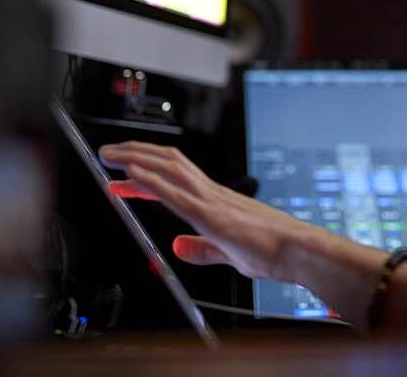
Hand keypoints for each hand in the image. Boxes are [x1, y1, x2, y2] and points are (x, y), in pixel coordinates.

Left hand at [99, 141, 316, 281]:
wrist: (298, 250)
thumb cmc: (274, 251)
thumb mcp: (229, 253)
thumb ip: (202, 249)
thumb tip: (178, 247)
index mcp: (216, 201)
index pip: (174, 179)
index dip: (145, 174)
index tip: (122, 176)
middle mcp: (212, 193)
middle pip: (167, 162)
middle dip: (135, 154)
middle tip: (107, 153)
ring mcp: (211, 200)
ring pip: (168, 169)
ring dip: (135, 158)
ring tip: (109, 154)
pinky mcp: (211, 214)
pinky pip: (175, 193)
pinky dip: (150, 181)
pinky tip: (131, 175)